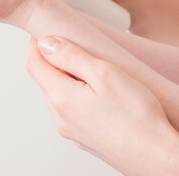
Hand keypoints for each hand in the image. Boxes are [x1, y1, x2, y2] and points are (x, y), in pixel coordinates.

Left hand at [28, 36, 178, 174]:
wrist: (156, 157)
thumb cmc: (137, 118)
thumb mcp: (104, 73)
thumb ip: (71, 56)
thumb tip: (46, 44)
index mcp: (60, 97)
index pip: (35, 65)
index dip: (37, 46)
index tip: (43, 34)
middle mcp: (60, 117)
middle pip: (45, 81)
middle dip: (52, 62)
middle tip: (69, 48)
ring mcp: (70, 130)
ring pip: (58, 97)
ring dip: (65, 81)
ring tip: (88, 72)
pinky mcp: (83, 139)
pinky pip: (71, 112)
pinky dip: (76, 97)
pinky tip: (97, 95)